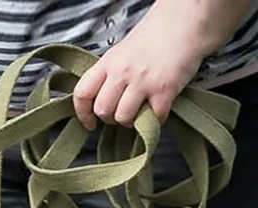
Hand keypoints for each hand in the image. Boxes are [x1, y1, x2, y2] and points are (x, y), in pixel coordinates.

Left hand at [72, 5, 207, 127]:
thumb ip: (109, 75)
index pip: (83, 93)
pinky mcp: (165, 90)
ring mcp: (143, 81)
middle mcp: (122, 71)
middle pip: (102, 110)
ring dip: (130, 121)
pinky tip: (158, 109)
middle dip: (109, 118)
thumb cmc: (156, 37)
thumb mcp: (122, 52)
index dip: (83, 114)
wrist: (188, 21)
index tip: (90, 123)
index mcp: (109, 62)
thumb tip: (99, 101)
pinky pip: (152, 118)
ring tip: (139, 111)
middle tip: (121, 112)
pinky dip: (155, 120)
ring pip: (123, 117)